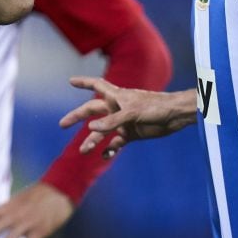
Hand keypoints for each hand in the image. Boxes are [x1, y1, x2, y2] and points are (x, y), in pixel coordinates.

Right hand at [59, 77, 193, 158]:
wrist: (175, 116)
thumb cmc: (155, 107)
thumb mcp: (132, 112)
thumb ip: (111, 121)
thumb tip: (90, 128)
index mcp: (116, 96)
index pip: (97, 85)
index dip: (83, 82)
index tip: (70, 81)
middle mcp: (116, 108)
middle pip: (91, 111)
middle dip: (76, 117)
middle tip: (62, 124)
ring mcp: (122, 122)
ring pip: (101, 131)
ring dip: (92, 140)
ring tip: (84, 150)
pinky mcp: (131, 134)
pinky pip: (115, 143)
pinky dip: (109, 150)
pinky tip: (104, 156)